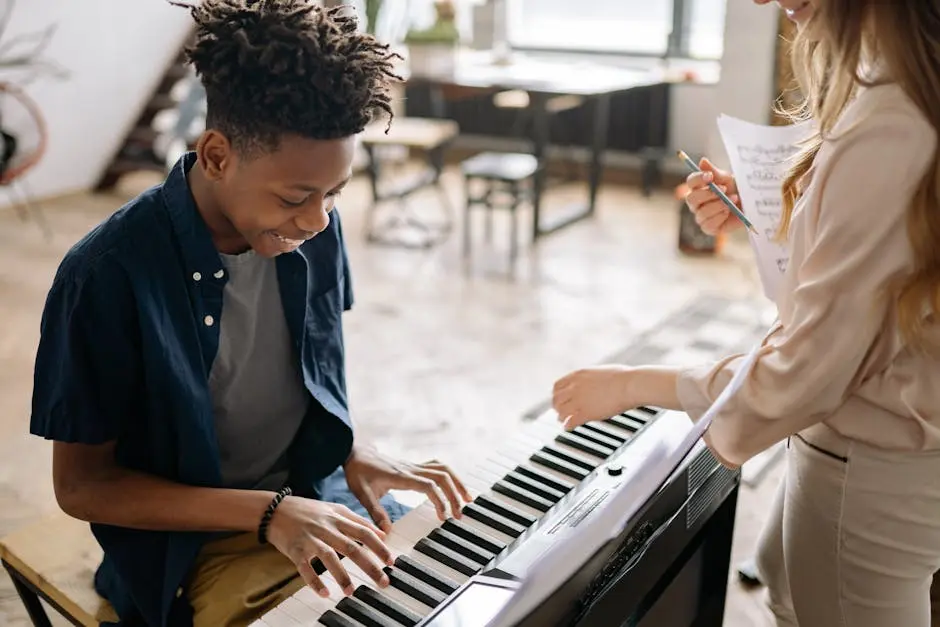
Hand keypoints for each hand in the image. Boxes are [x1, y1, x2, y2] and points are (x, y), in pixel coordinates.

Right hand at [266, 495, 392, 597]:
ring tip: (351, 592)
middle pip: (352, 547)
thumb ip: (358, 521)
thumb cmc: (308, 511)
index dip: (379, 547)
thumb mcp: (335, 509)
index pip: (364, 532)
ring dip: (342, 576)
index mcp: (338, 517)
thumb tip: (382, 534)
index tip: (391, 561)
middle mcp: (326, 527)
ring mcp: (310, 538)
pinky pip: (305, 568)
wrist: (275, 509)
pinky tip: (325, 593)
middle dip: (370, 566)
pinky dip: (315, 581)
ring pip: (329, 557)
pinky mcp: (295, 550)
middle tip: (383, 582)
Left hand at [344, 445, 472, 531]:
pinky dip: (450, 476)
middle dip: (455, 494)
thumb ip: (375, 513)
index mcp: (401, 476)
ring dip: (457, 482)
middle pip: (443, 476)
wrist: (354, 452)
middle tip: (460, 514)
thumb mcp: (362, 494)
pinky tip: (453, 487)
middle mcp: (411, 469)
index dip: (440, 500)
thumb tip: (386, 533)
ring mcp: (414, 466)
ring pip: (444, 469)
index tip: (443, 517)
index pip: (429, 486)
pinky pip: (437, 467)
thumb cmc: (358, 472)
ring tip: (467, 498)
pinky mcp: (414, 466)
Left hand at [552, 365, 633, 429]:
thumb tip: (593, 382)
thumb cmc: (623, 377)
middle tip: (560, 411)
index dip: (557, 394)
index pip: (557, 386)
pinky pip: (570, 422)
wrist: (630, 385)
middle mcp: (575, 387)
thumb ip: (590, 378)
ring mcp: (579, 401)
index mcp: (578, 375)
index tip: (560, 399)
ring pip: (561, 411)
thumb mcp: (600, 371)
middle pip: (556, 399)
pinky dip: (568, 425)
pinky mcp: (586, 413)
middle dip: (557, 406)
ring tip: (563, 420)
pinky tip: (569, 428)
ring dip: (561, 416)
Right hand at [684, 157, 741, 234]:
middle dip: (707, 194)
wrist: (750, 205)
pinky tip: (728, 212)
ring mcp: (701, 216)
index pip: (691, 182)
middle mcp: (697, 203)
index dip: (698, 179)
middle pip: (691, 199)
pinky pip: (708, 224)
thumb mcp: (728, 179)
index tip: (710, 176)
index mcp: (699, 188)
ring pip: (701, 212)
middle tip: (724, 189)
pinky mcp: (709, 228)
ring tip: (732, 200)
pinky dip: (719, 216)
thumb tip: (702, 161)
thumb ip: (714, 171)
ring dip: (717, 205)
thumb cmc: (737, 190)